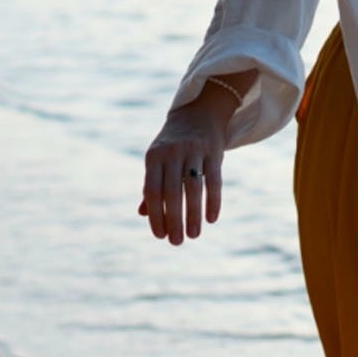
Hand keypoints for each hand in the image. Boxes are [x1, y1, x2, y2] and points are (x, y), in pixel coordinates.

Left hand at [138, 86, 231, 245]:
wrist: (198, 113)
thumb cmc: (173, 146)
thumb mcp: (158, 161)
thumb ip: (152, 186)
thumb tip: (143, 214)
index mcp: (153, 157)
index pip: (152, 191)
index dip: (155, 215)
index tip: (160, 236)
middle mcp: (172, 153)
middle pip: (172, 193)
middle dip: (174, 220)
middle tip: (177, 242)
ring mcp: (194, 150)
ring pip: (193, 188)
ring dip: (193, 215)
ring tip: (194, 235)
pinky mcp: (213, 151)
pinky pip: (214, 180)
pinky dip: (213, 201)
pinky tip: (211, 219)